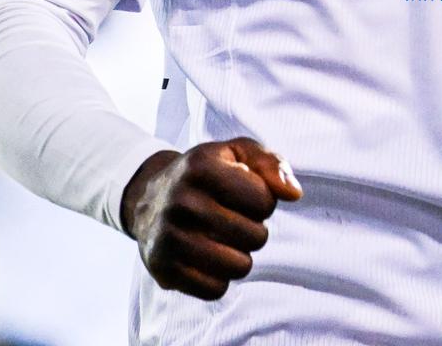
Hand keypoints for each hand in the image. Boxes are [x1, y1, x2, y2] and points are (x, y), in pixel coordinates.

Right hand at [120, 137, 302, 299]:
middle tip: (234, 220)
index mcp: (202, 167)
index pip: (265, 201)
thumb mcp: (238, 152)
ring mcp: (169, 237)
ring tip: (224, 240)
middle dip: (254, 230)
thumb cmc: (206, 174)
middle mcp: (181, 201)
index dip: (263, 201)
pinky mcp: (162, 268)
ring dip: (240, 257)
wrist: (147, 198)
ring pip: (239, 267)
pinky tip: (208, 258)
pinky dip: (219, 279)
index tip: (245, 196)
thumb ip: (272, 165)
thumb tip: (294, 194)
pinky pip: (215, 289)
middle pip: (256, 237)